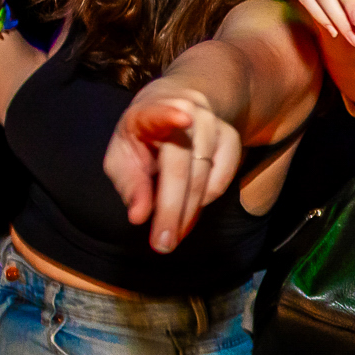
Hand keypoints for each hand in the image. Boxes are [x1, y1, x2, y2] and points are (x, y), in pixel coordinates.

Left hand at [104, 90, 240, 252]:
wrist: (176, 110)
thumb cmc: (142, 140)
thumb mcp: (122, 158)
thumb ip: (130, 186)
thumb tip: (139, 217)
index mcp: (149, 111)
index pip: (158, 111)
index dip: (169, 115)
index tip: (182, 119)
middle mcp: (186, 110)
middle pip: (181, 164)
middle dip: (172, 208)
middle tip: (163, 244)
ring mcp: (212, 123)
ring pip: (205, 174)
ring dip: (189, 211)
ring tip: (173, 235)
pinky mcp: (231, 137)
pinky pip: (225, 176)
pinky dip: (207, 199)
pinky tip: (190, 212)